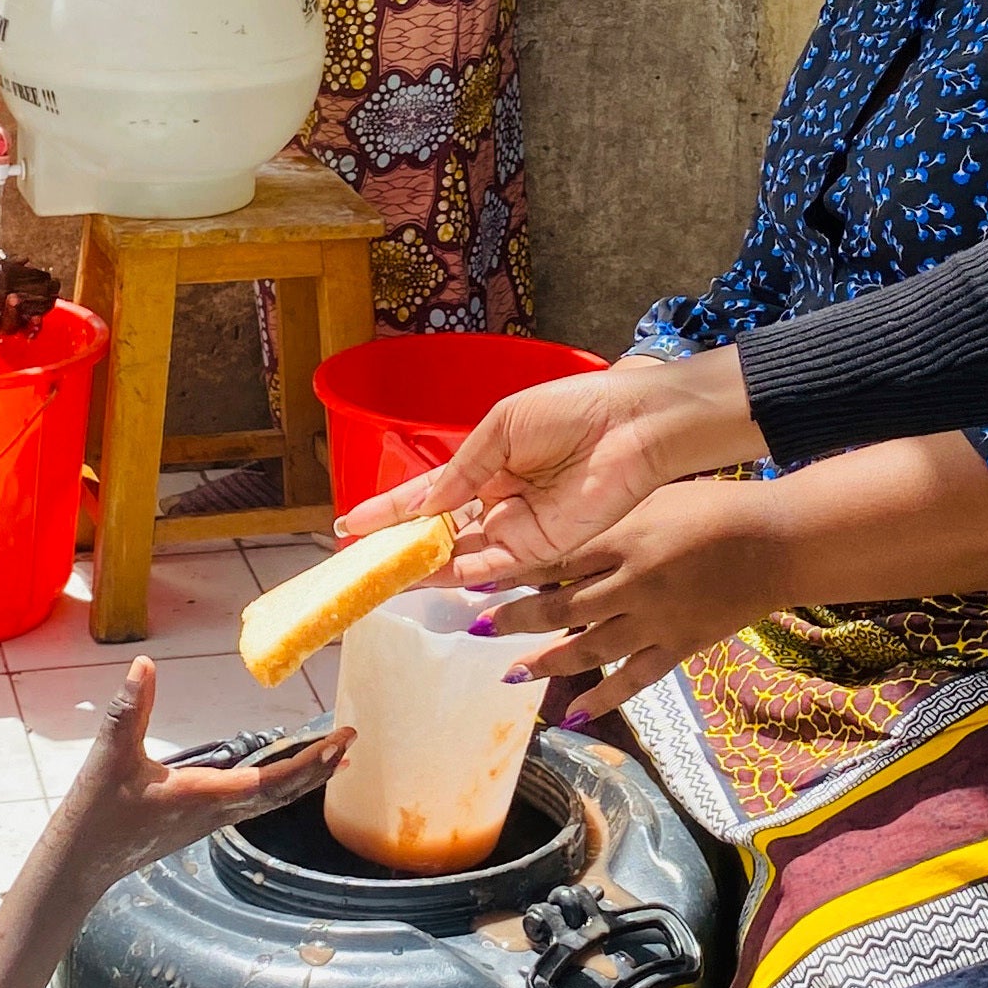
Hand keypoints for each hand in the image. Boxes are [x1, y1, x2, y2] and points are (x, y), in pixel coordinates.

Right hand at [41, 658, 349, 902]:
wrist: (80, 865)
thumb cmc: (95, 815)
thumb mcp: (109, 757)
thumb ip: (128, 710)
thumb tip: (144, 665)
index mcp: (204, 797)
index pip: (272, 781)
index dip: (310, 763)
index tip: (341, 742)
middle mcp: (217, 811)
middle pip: (283, 793)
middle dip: (320, 768)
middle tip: (350, 740)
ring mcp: (212, 818)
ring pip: (272, 800)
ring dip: (305, 778)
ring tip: (335, 756)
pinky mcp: (202, 819)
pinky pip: (255, 801)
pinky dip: (281, 784)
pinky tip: (287, 773)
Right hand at [341, 350, 764, 585]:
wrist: (635, 425)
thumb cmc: (575, 409)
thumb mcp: (503, 426)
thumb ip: (462, 469)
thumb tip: (423, 505)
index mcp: (490, 464)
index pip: (430, 494)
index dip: (391, 511)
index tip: (352, 527)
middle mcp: (499, 500)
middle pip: (439, 532)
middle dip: (397, 547)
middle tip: (354, 564)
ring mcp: (518, 527)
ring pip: (458, 555)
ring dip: (417, 567)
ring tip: (374, 576)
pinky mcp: (541, 549)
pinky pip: (489, 566)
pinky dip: (454, 574)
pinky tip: (419, 577)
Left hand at [478, 479, 788, 724]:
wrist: (776, 543)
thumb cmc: (715, 508)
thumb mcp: (654, 499)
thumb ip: (609, 518)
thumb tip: (558, 531)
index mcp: (624, 537)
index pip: (554, 557)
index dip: (512, 571)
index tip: (478, 578)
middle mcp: (632, 583)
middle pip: (560, 606)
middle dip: (515, 619)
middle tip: (480, 626)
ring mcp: (656, 620)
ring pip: (588, 648)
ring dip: (545, 662)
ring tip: (511, 675)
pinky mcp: (679, 646)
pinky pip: (634, 679)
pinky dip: (603, 698)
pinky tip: (573, 712)